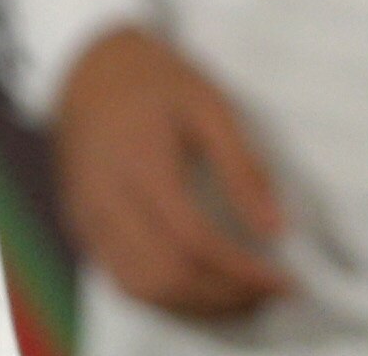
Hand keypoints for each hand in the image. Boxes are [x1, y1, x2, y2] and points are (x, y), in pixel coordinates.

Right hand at [52, 27, 291, 318]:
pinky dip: (165, 296)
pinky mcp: (80, 223)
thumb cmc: (154, 81)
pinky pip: (120, 277)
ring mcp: (87, 214)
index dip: (244, 271)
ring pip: (141, 287)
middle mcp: (106, 197)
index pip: (195, 240)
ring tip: (239, 296)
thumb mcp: (208, 106)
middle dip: (226, 296)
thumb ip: (242, 167)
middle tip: (269, 293)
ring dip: (196, 304)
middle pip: (167, 274)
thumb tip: (275, 229)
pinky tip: (198, 285)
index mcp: (141, 163)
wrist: (86, 63)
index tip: (287, 281)